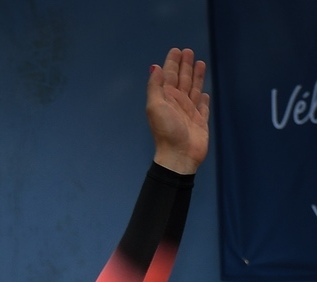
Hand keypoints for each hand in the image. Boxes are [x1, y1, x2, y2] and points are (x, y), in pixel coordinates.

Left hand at [147, 47, 208, 174]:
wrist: (179, 154)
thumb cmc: (167, 130)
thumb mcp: (156, 106)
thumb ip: (155, 87)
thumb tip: (155, 67)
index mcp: (166, 98)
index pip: (170, 76)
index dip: (172, 63)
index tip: (176, 50)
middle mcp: (177, 103)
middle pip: (182, 79)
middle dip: (185, 66)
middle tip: (188, 51)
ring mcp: (189, 112)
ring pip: (193, 89)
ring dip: (196, 76)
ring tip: (200, 63)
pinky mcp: (200, 121)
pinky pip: (203, 106)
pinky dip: (203, 99)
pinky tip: (205, 92)